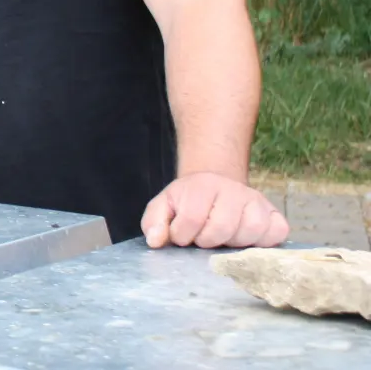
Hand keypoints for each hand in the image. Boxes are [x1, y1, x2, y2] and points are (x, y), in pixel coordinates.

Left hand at [140, 171, 288, 248]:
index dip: (183, 235)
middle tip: (202, 238)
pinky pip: (275, 234)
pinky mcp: (275, 216)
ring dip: (232, 244)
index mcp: (203, 185)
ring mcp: (258, 202)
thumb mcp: (164, 206)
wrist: (216, 185)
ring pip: (250, 231)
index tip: (181, 236)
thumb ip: (154, 222)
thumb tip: (156, 241)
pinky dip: (261, 243)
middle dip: (207, 240)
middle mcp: (234, 190)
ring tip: (223, 239)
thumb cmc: (188, 201)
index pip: (193, 218)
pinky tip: (245, 241)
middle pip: (223, 227)